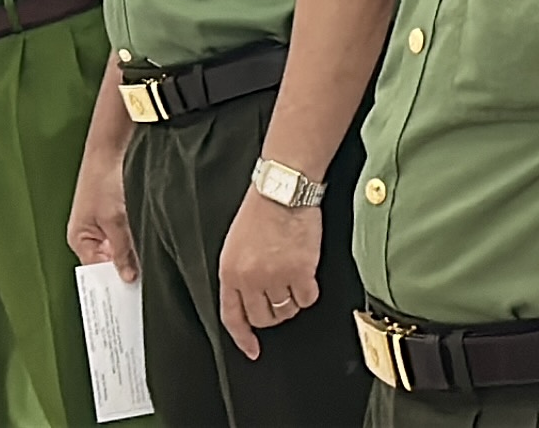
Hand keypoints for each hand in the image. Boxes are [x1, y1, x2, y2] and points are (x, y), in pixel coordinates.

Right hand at [67, 146, 136, 281]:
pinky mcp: (119, 213)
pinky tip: (151, 237)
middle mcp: (91, 235)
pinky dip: (139, 236)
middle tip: (145, 278)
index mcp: (80, 239)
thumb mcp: (115, 220)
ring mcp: (105, 224)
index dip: (114, 282)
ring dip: (136, 249)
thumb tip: (128, 275)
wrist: (112, 147)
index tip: (133, 294)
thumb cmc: (102, 178)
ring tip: (149, 255)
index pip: (98, 272)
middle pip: (111, 261)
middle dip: (127, 265)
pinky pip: (130, 234)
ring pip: (123, 248)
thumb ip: (122, 250)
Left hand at [217, 190, 322, 357]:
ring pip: (286, 310)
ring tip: (293, 275)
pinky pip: (307, 299)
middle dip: (273, 313)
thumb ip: (239, 275)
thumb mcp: (236, 245)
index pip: (232, 316)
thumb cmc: (261, 211)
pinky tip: (306, 273)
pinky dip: (308, 291)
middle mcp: (250, 279)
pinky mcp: (300, 272)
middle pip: (263, 318)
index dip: (242, 337)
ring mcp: (275, 277)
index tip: (252, 349)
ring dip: (292, 299)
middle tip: (281, 296)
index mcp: (229, 272)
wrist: (283, 190)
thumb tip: (249, 302)